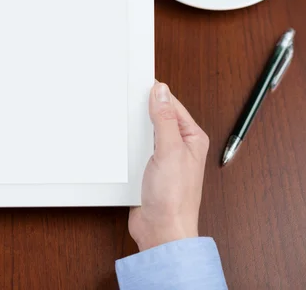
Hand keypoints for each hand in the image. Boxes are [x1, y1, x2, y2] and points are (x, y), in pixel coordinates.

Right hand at [129, 82, 209, 250]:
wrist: (161, 230)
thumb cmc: (175, 198)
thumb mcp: (170, 151)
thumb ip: (165, 119)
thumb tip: (161, 91)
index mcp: (192, 138)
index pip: (172, 105)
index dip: (155, 94)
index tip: (136, 83)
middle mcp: (179, 146)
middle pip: (157, 117)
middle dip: (141, 110)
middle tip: (124, 100)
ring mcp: (163, 157)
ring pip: (144, 132)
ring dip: (133, 129)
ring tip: (121, 120)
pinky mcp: (149, 168)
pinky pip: (136, 148)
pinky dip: (127, 144)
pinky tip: (120, 142)